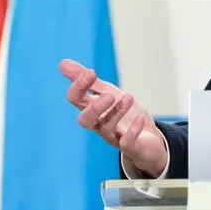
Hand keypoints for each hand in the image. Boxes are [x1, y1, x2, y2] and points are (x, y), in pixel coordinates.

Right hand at [60, 58, 168, 176]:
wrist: (148, 139)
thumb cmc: (123, 115)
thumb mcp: (107, 92)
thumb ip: (88, 81)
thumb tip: (62, 63)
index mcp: (92, 109)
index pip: (76, 99)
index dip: (79, 86)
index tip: (90, 72)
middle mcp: (99, 124)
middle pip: (85, 120)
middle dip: (94, 108)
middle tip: (109, 95)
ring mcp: (114, 136)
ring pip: (106, 128)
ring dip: (117, 112)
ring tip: (129, 97)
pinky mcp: (131, 146)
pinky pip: (127, 143)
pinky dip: (132, 132)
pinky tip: (139, 119)